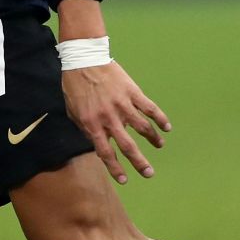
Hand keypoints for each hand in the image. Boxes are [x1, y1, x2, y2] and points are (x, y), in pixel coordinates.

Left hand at [63, 61, 169, 183]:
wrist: (85, 59)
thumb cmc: (75, 85)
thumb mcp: (73, 111)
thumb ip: (84, 129)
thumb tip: (96, 143)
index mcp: (92, 124)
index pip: (106, 153)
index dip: (115, 168)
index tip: (125, 179)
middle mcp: (109, 118)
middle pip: (128, 146)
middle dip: (139, 162)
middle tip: (149, 173)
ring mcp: (123, 105)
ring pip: (142, 128)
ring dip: (153, 139)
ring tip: (159, 146)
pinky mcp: (132, 92)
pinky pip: (150, 108)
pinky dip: (160, 118)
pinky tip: (167, 127)